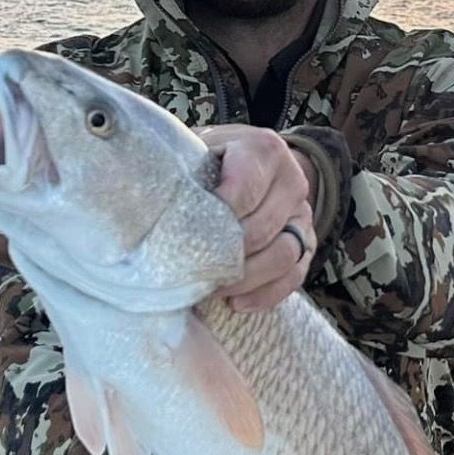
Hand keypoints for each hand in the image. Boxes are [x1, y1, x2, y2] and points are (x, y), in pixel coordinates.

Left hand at [199, 125, 315, 310]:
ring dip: (245, 279)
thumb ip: (183, 169)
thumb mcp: (197, 150)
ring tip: (212, 290)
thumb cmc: (211, 160)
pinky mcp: (306, 242)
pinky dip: (266, 294)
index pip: (243, 190)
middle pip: (262, 228)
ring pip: (283, 255)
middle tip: (190, 273)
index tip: (184, 239)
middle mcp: (291, 179)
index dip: (215, 218)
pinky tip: (237, 304)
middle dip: (225, 256)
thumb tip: (147, 202)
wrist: (248, 161)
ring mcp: (302, 213)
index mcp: (263, 150)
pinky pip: (295, 275)